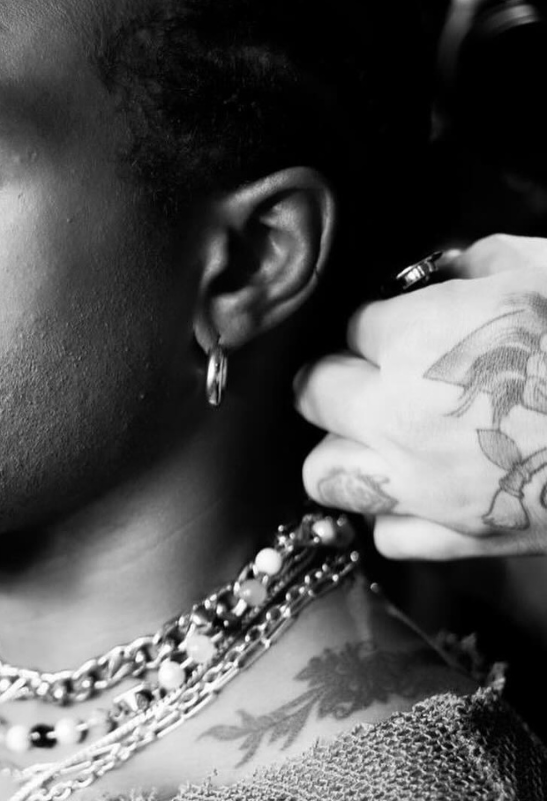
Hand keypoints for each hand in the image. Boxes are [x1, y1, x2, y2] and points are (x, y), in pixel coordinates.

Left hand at [296, 235, 546, 558]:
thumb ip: (485, 262)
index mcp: (412, 340)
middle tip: (373, 376)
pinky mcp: (449, 539)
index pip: (354, 324)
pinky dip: (393, 515)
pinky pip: (384, 533)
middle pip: (315, 395)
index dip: (381, 322)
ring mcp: (415, 485)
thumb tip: (456, 268)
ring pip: (325, 471)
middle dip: (339, 379)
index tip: (405, 324)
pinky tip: (420, 493)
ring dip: (344, 450)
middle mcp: (392, 416)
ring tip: (379, 438)